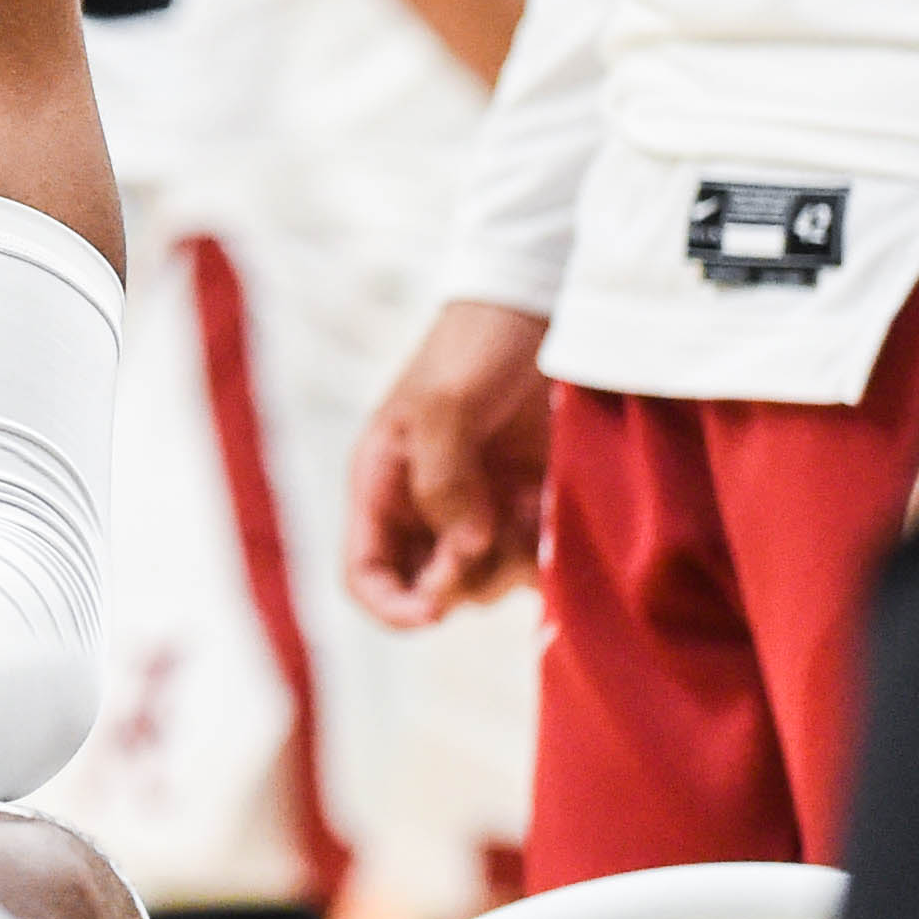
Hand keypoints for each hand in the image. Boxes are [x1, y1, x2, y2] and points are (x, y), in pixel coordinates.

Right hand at [346, 301, 552, 626]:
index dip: (391, 606)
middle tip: (491, 540)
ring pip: (483, 581)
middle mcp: (425, 504)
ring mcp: (479, 507)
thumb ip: (443, 479)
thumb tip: (463, 548)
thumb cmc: (479, 343)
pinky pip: (531, 561)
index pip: (365, 571)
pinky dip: (544, 555)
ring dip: (507, 563)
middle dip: (457, 582)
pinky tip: (553, 512)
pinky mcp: (529, 505)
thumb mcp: (447, 402)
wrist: (546, 305)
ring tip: (529, 508)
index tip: (432, 612)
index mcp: (383, 481)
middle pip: (425, 588)